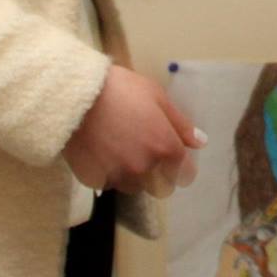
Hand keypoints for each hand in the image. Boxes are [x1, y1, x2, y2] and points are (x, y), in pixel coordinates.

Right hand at [63, 64, 205, 197]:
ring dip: (134, 175)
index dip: (180, 164)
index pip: (184, 173)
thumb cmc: (121, 89)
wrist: (75, 96)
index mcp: (165, 148)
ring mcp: (119, 177)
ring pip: (135, 186)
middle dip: (158, 172)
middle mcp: (145, 168)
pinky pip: (111, 183)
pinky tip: (104, 152)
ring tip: (122, 149)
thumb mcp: (157, 97)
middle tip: (144, 149)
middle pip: (160, 185)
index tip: (171, 153)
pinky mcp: (96, 180)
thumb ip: (181, 124)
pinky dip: (111, 173)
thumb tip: (201, 143)